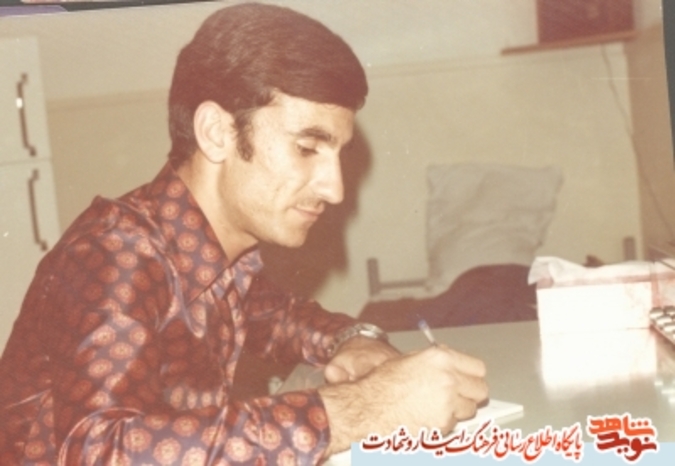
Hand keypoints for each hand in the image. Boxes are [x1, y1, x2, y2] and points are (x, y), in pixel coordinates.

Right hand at [319, 345, 487, 454]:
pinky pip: (455, 423)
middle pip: (480, 389)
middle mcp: (448, 379)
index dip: (472, 374)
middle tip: (459, 394)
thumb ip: (435, 360)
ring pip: (470, 409)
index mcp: (441, 359)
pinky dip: (445, 422)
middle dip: (471, 392)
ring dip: (459, 408)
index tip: (469, 378)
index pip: (478, 368)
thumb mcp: (409, 360)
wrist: (368, 409)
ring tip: (438, 405)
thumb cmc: (382, 385)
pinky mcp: (444, 424)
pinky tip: (427, 415)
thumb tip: (451, 363)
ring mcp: (448, 403)